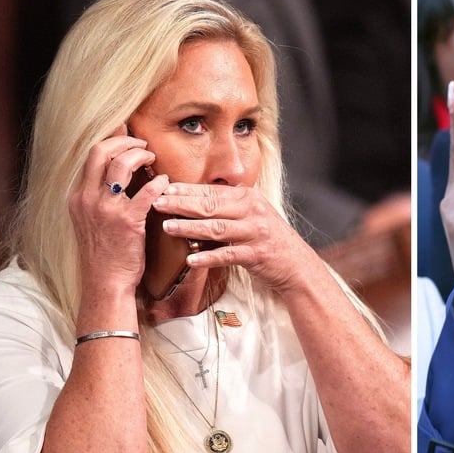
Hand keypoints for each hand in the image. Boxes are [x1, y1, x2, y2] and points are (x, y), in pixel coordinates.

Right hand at [69, 125, 166, 292]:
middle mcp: (87, 199)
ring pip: (121, 165)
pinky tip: (165, 182)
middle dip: (125, 141)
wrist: (105, 282)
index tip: (126, 132)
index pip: (91, 155)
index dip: (111, 139)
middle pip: (101, 152)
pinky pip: (146, 192)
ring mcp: (106, 210)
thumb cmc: (105, 253)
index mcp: (78, 197)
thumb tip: (116, 173)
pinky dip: (158, 182)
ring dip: (140, 156)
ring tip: (152, 158)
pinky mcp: (127, 222)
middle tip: (143, 144)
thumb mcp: (91, 221)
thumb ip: (100, 196)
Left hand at [152, 183, 319, 293]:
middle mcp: (253, 211)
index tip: (165, 188)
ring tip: (168, 227)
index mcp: (249, 198)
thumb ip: (230, 206)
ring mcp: (255, 233)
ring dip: (190, 228)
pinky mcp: (256, 254)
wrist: (296, 263)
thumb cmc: (269, 239)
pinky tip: (191, 260)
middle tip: (157, 203)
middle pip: (211, 206)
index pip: (212, 191)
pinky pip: (228, 255)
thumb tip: (197, 198)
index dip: (187, 190)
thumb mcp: (253, 215)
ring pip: (216, 228)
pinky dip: (208, 258)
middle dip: (181, 204)